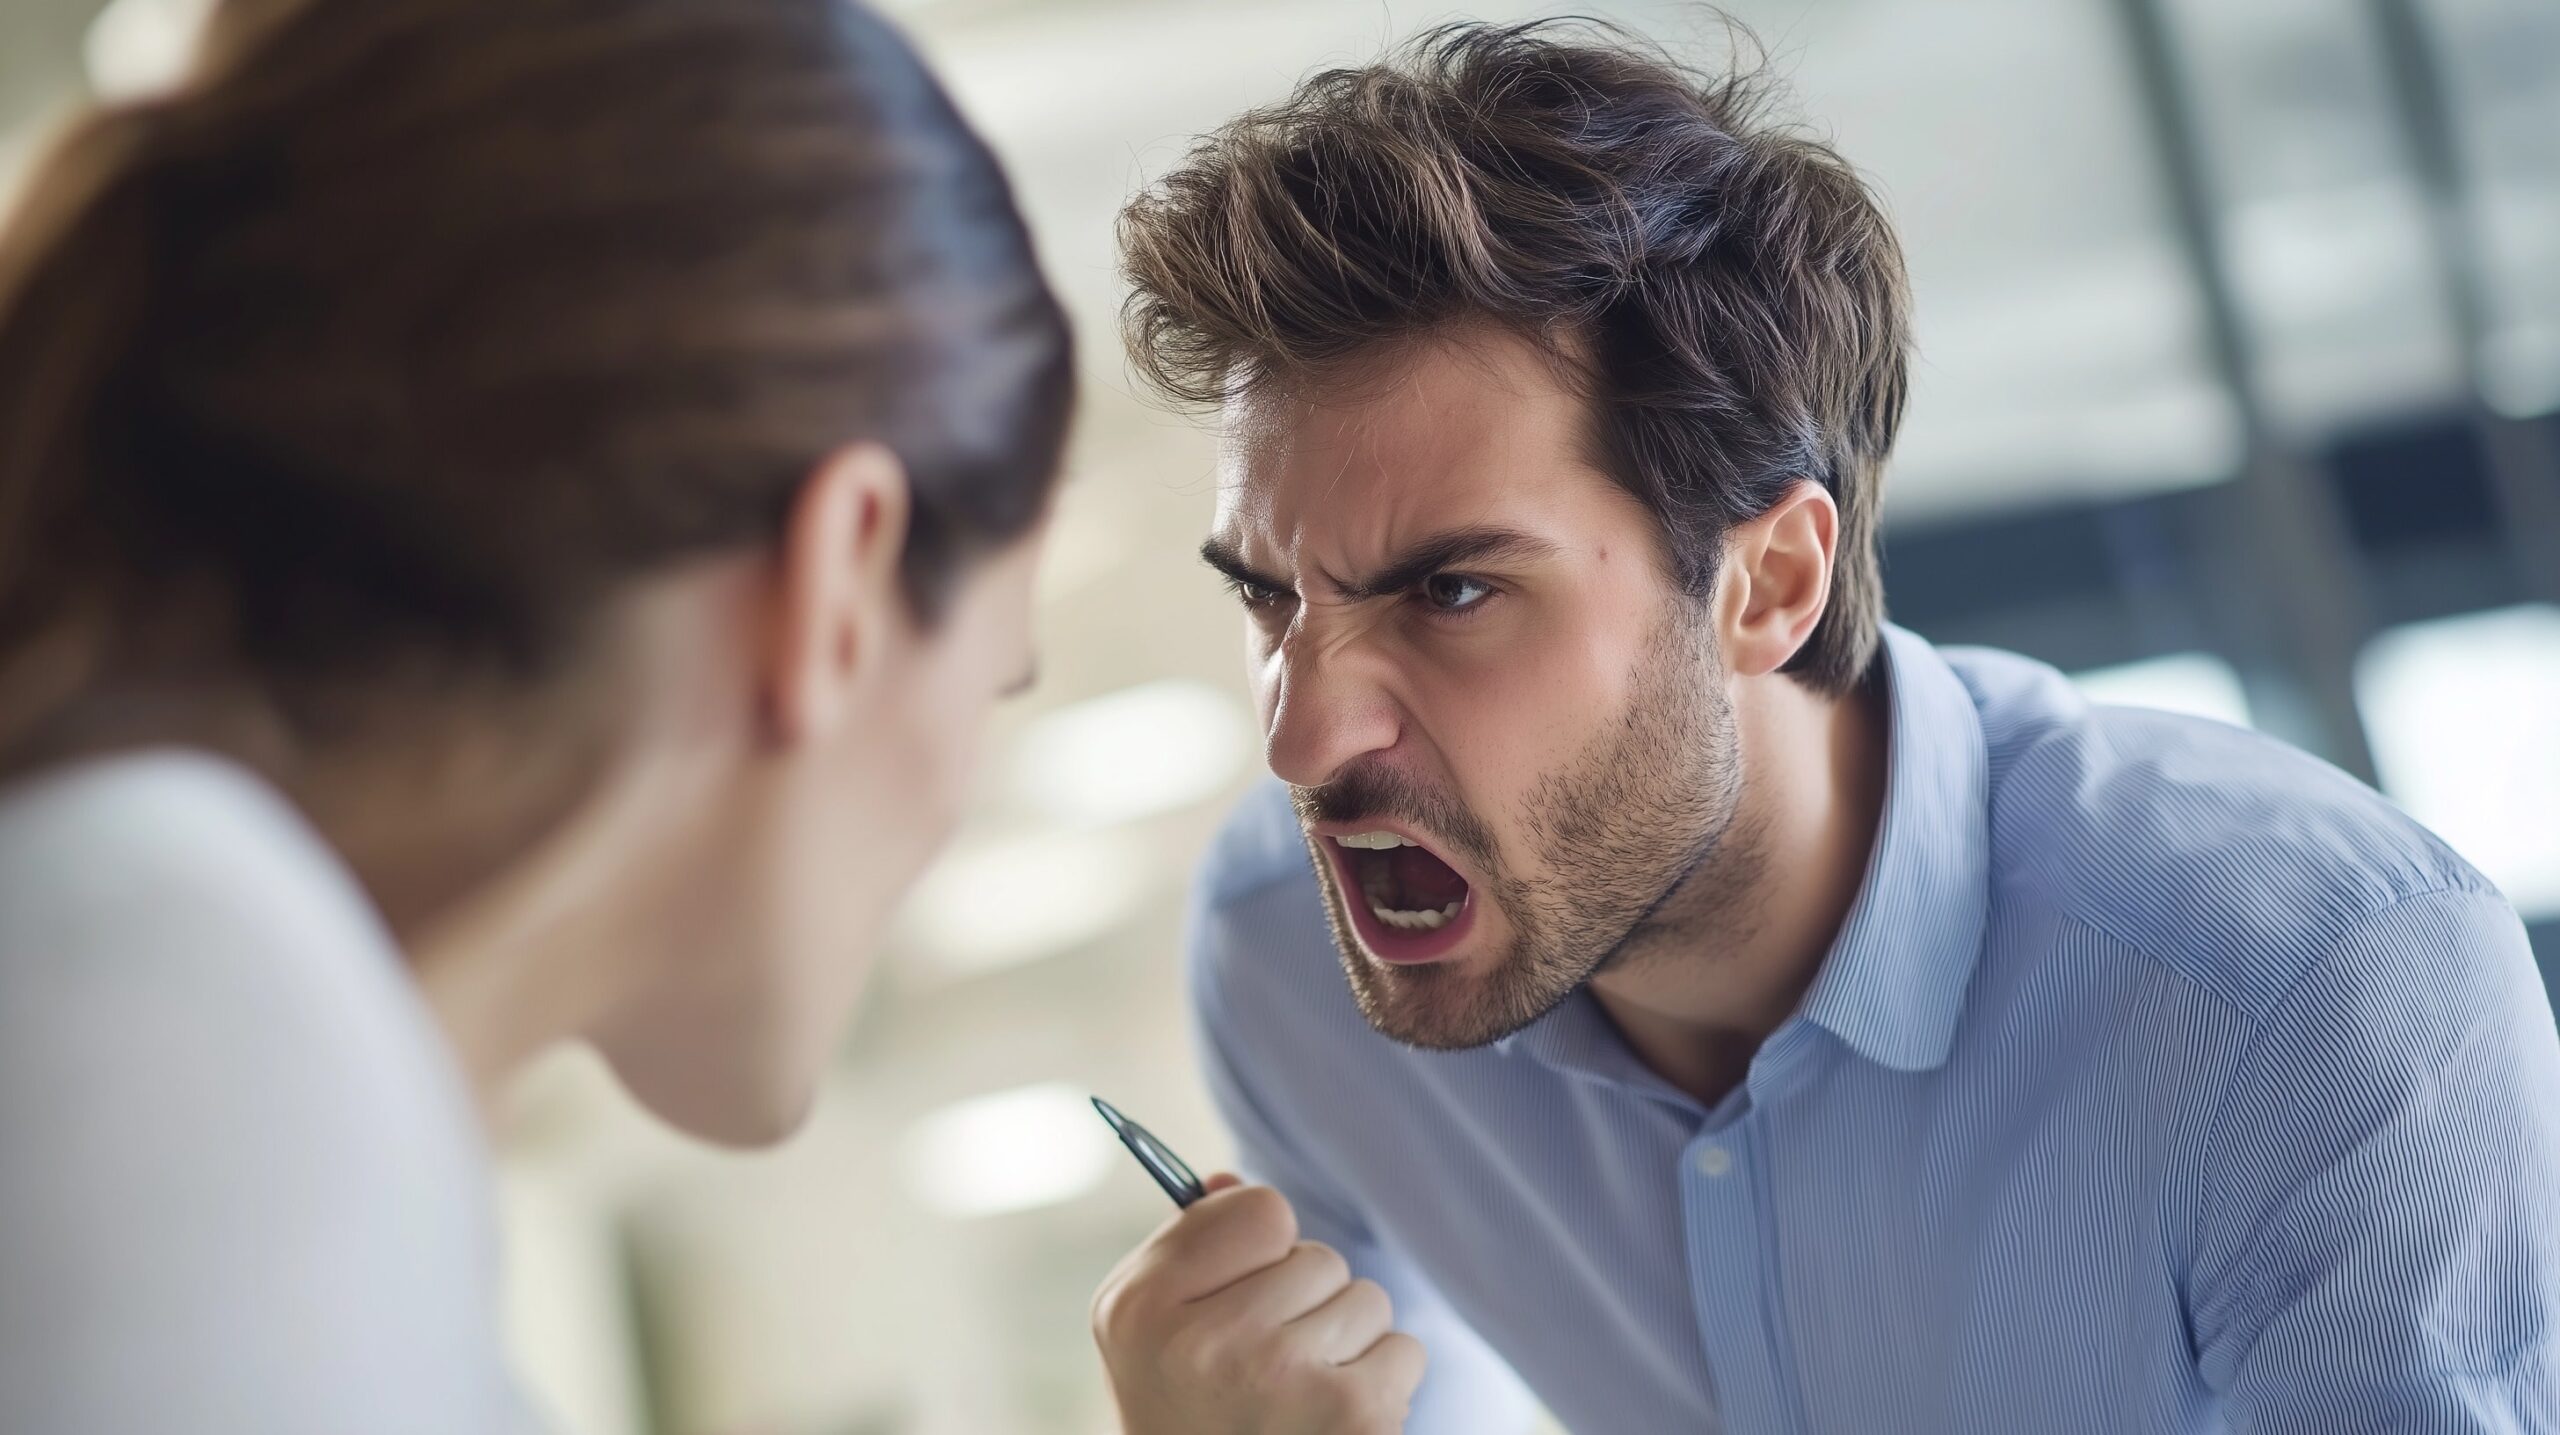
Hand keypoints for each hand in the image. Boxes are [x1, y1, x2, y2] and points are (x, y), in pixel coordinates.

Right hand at [1092, 1173, 1426, 1434]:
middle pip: (1319, 1257)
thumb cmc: (1182, 1408)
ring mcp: (1281, 1379)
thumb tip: (1235, 1188)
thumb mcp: (1145, 1328)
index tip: (1244, 1288)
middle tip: (1267, 1362)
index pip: (1259, 1209)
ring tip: (1299, 1394)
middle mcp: (1208, 1340)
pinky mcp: (1351, 1416)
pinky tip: (1335, 1420)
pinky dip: (1382, 1383)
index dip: (1262, 1247)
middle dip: (1307, 1302)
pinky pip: (1405, 1351)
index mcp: (1143, 1305)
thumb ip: (1187, 1250)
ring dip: (1348, 1342)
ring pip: (1368, 1301)